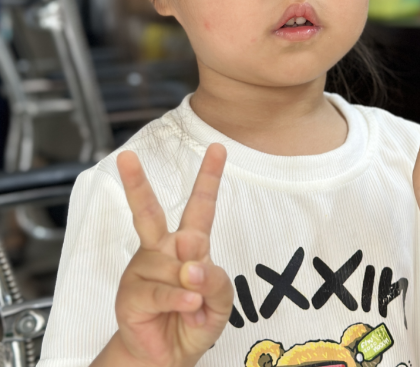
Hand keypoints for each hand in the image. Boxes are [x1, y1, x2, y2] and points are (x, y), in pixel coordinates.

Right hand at [113, 144, 232, 366]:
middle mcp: (162, 249)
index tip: (218, 147)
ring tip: (194, 302)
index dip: (210, 176)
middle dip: (136, 184)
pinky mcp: (131, 294)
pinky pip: (161, 289)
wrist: (170, 357)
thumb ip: (215, 279)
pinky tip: (188, 304)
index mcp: (188, 242)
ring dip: (191, 284)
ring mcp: (143, 269)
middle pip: (149, 212)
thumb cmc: (196, 320)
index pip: (201, 205)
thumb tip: (192, 264)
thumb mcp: (220, 300)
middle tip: (125, 157)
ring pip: (172, 264)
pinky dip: (180, 298)